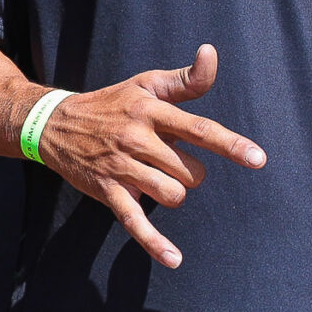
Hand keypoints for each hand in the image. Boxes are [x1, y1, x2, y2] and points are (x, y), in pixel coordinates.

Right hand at [33, 45, 266, 268]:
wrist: (54, 123)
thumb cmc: (112, 104)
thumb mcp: (145, 85)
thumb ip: (186, 78)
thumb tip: (211, 52)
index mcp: (150, 110)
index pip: (198, 129)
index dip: (230, 145)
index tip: (257, 159)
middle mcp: (137, 138)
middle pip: (191, 171)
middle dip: (190, 172)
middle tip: (168, 159)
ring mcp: (121, 167)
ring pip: (172, 194)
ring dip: (174, 192)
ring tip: (157, 179)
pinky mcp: (108, 191)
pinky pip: (135, 221)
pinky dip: (154, 242)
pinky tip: (174, 258)